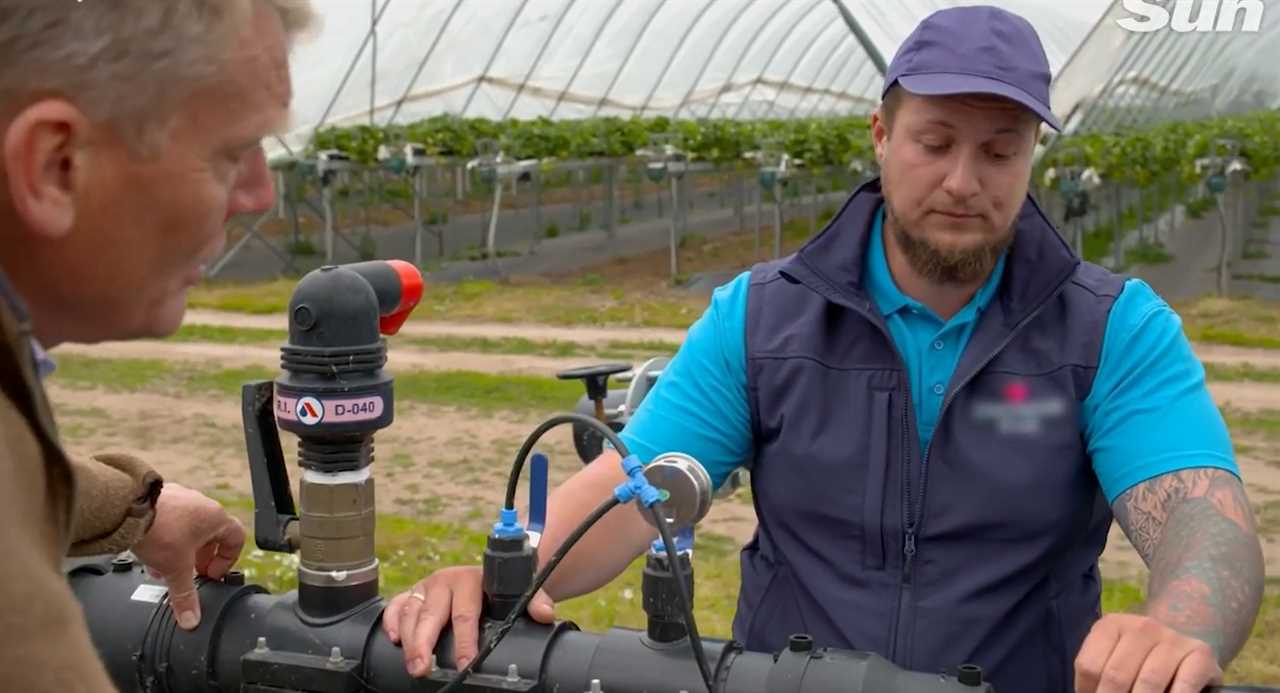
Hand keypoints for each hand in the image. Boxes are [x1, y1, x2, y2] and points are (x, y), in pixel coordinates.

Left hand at [130, 483, 244, 630]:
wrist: (127, 508)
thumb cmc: (159, 531)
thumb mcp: (175, 569)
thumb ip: (185, 595)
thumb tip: (192, 620)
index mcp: (216, 518)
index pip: (236, 539)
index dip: (226, 561)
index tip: (210, 574)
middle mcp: (202, 504)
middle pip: (211, 535)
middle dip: (200, 558)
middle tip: (189, 573)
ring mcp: (182, 498)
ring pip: (189, 528)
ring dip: (182, 548)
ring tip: (165, 565)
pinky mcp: (162, 497)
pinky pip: (171, 519)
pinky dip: (166, 535)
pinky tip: (151, 549)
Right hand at [382, 566, 555, 677]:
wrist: (489, 574)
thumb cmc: (501, 588)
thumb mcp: (519, 591)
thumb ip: (534, 600)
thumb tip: (545, 614)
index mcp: (471, 579)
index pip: (465, 613)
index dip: (465, 640)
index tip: (465, 664)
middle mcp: (444, 581)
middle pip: (430, 614)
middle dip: (424, 644)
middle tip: (422, 669)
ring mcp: (426, 587)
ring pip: (410, 612)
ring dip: (407, 639)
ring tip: (412, 665)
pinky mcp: (412, 593)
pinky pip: (395, 605)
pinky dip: (390, 621)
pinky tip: (392, 640)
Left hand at [1075, 613, 1222, 692]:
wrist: (1187, 649)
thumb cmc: (1143, 660)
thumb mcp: (1115, 659)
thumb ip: (1101, 675)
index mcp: (1111, 625)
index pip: (1089, 666)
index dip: (1090, 692)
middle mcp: (1142, 626)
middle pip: (1116, 676)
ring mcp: (1173, 638)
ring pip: (1148, 683)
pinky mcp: (1201, 654)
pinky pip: (1183, 687)